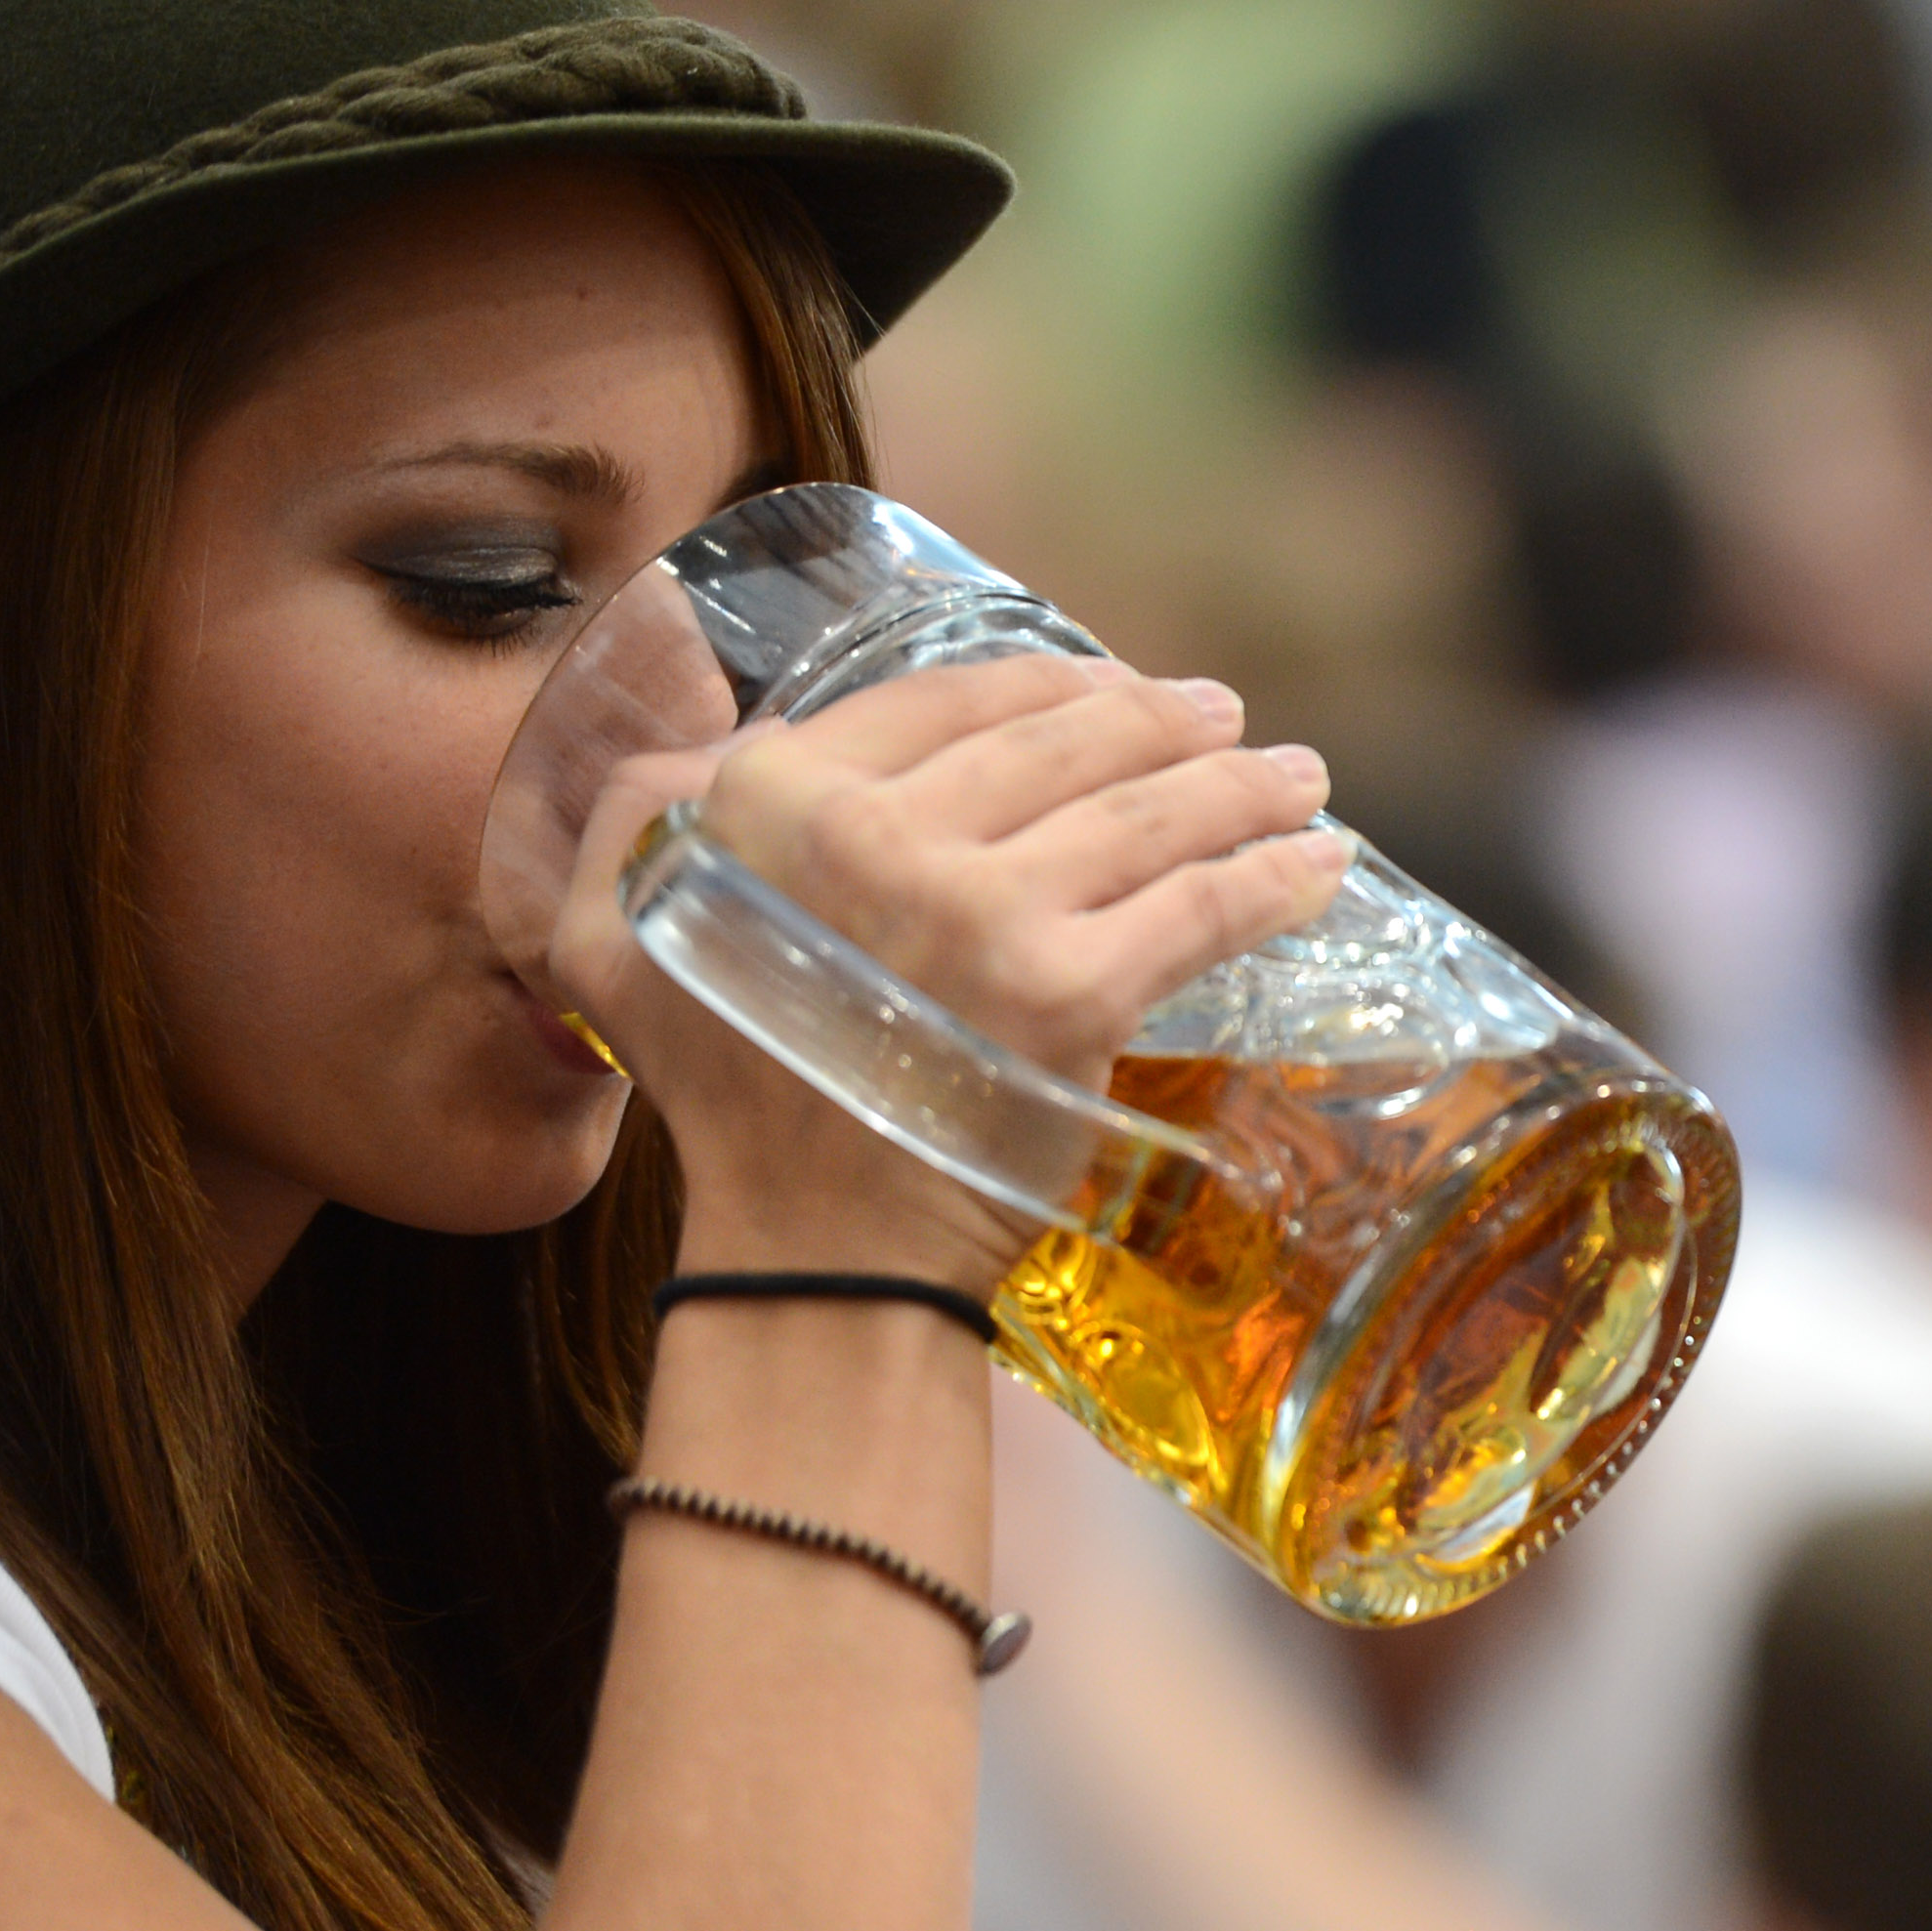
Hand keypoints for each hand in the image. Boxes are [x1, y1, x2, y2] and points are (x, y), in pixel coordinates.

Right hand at [547, 656, 1343, 1280]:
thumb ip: (641, 800)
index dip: (1049, 681)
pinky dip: (1275, 875)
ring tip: (1294, 776)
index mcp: (777, 798)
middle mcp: (881, 836)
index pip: (952, 697)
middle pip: (1066, 740)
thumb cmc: (719, 1091)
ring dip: (1244, 784)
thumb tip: (705, 716)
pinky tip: (1321, 861)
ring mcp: (986, 913)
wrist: (807, 1249)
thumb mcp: (610, 927)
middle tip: (1220, 715)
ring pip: (1151, 812)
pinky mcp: (1075, 994)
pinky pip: (1202, 906)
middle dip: (1165, 717)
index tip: (1109, 683)